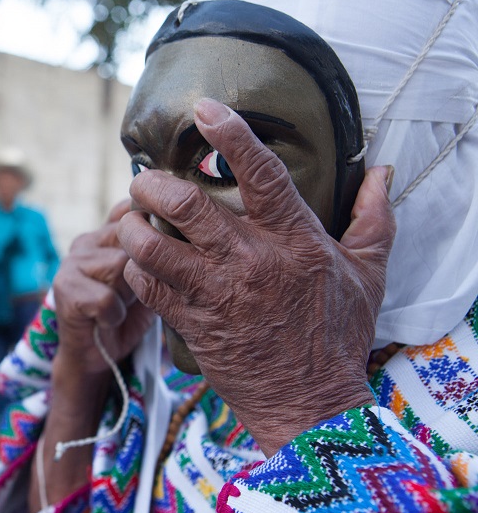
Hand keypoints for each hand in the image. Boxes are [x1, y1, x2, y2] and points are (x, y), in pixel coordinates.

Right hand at [53, 199, 155, 380]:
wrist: (96, 355)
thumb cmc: (128, 314)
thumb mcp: (149, 278)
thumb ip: (158, 251)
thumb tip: (186, 228)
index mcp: (107, 233)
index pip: (132, 212)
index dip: (151, 231)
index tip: (160, 256)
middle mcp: (87, 241)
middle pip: (132, 242)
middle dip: (142, 273)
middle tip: (136, 295)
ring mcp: (72, 262)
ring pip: (120, 268)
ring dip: (128, 296)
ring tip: (121, 307)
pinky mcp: (64, 288)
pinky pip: (106, 298)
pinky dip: (113, 315)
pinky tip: (108, 321)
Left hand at [117, 99, 394, 455]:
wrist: (309, 403)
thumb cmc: (337, 335)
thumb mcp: (368, 273)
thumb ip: (373, 220)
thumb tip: (381, 175)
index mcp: (294, 241)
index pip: (261, 174)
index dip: (231, 135)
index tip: (204, 109)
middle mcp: (249, 262)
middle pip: (186, 206)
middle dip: (153, 184)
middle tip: (144, 180)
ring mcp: (216, 295)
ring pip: (153, 247)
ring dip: (132, 227)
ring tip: (130, 220)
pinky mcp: (192, 325)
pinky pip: (147, 288)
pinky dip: (133, 269)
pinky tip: (137, 262)